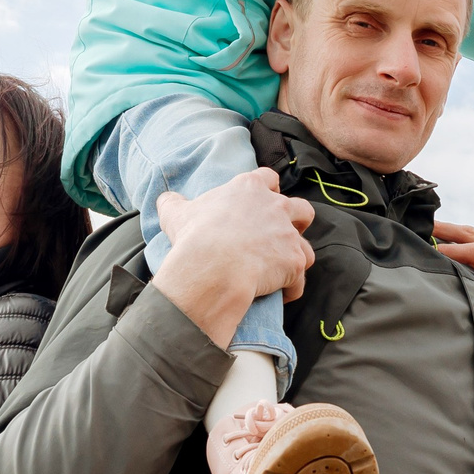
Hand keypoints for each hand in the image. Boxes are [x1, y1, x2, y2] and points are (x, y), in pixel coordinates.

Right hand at [153, 170, 315, 347]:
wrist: (212, 266)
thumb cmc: (195, 236)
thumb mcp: (176, 214)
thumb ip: (173, 202)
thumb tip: (167, 199)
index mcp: (249, 188)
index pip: (269, 178)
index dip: (269, 189)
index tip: (265, 199)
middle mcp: (276, 207)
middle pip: (301, 209)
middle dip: (298, 221)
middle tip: (283, 234)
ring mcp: (288, 235)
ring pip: (306, 246)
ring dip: (297, 257)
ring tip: (283, 270)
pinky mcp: (294, 262)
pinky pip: (300, 279)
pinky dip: (293, 287)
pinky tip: (281, 295)